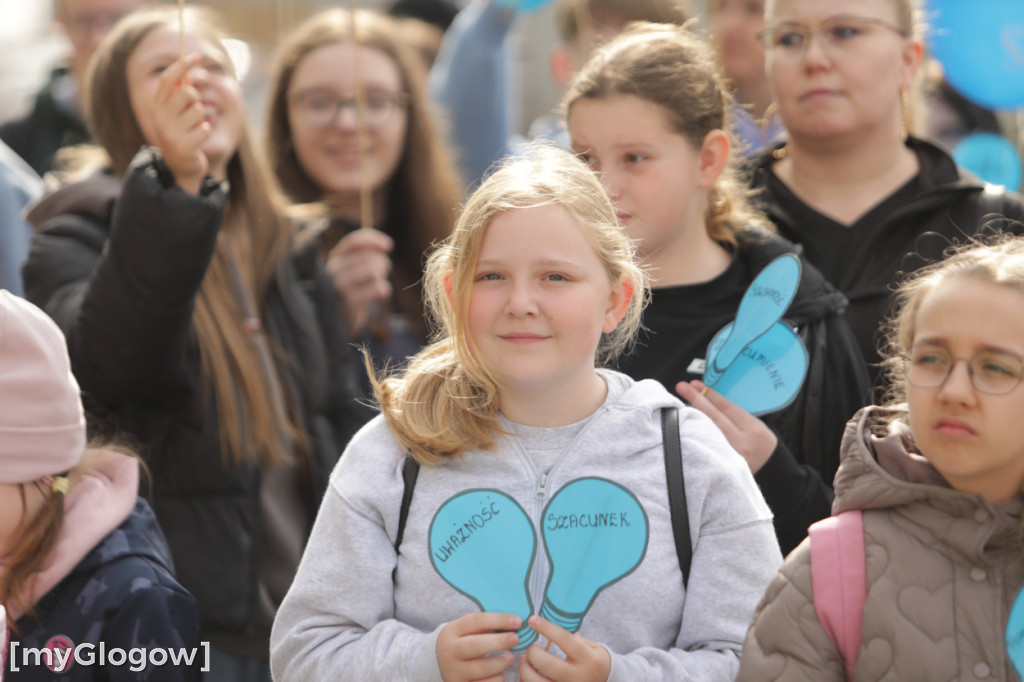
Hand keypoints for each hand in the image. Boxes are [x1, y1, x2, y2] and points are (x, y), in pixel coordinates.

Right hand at [151, 53, 210, 193]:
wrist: (181, 167)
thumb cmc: (182, 134)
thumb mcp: (178, 113)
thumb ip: (181, 93)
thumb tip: (191, 67)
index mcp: (156, 107)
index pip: (167, 80)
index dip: (182, 66)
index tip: (198, 55)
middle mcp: (160, 118)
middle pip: (187, 93)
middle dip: (196, 99)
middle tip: (193, 111)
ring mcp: (171, 134)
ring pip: (198, 111)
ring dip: (202, 119)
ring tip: (194, 130)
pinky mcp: (184, 147)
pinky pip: (206, 128)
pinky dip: (206, 132)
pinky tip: (198, 141)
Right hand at [325, 228, 393, 333]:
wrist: (336, 323)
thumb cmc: (349, 292)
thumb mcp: (350, 270)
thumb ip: (364, 255)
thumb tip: (386, 246)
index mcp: (334, 258)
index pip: (354, 241)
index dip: (374, 240)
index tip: (389, 246)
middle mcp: (333, 269)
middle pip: (371, 257)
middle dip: (382, 265)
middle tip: (379, 275)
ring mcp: (340, 286)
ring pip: (374, 271)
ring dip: (382, 279)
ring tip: (375, 286)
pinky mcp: (349, 302)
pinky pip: (379, 288)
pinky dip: (383, 291)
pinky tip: (376, 297)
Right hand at [437, 612, 519, 681]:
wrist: (438, 664)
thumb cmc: (462, 642)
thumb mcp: (466, 630)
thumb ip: (485, 626)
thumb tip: (514, 622)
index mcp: (452, 631)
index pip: (476, 621)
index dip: (499, 620)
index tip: (517, 621)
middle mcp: (450, 651)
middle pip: (476, 645)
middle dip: (500, 641)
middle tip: (515, 639)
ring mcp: (453, 672)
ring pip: (481, 668)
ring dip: (500, 663)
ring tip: (509, 658)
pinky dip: (496, 679)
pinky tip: (500, 673)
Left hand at [519, 616, 609, 681]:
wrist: (605, 681)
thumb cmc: (593, 660)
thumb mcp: (590, 646)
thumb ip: (571, 637)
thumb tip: (546, 623)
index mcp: (589, 659)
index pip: (565, 641)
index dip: (547, 628)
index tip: (533, 620)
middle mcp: (579, 678)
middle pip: (548, 665)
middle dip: (533, 653)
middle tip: (531, 647)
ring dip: (525, 669)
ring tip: (525, 660)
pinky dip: (527, 681)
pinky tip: (528, 673)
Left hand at [675, 380, 777, 472]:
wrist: (769, 471)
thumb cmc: (759, 444)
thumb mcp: (754, 426)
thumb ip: (733, 415)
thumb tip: (706, 398)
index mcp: (753, 430)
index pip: (727, 408)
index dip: (710, 395)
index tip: (695, 384)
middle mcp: (741, 443)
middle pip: (715, 418)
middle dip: (697, 400)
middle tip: (682, 387)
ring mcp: (729, 457)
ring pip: (707, 433)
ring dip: (692, 417)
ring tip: (680, 404)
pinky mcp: (720, 467)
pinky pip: (704, 447)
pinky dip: (694, 434)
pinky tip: (686, 426)